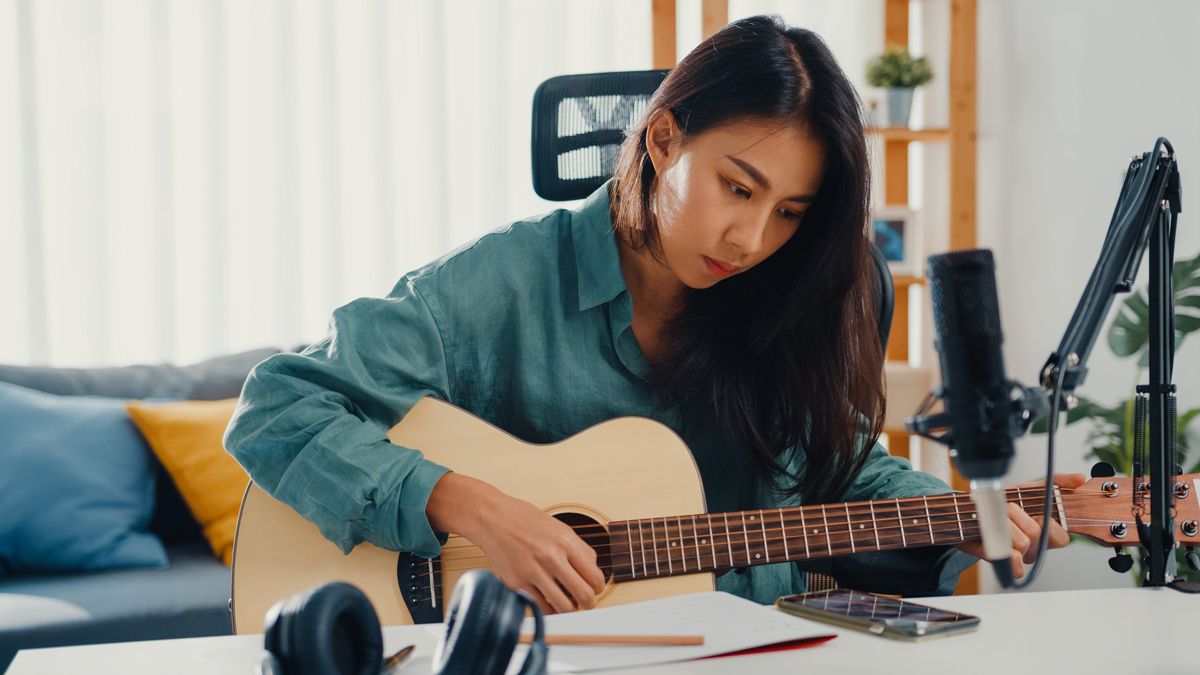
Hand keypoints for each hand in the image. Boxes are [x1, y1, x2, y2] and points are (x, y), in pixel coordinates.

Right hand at [426, 473, 604, 613]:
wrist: (492, 518)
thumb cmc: (524, 520)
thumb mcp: (559, 527)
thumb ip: (578, 548)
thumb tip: (592, 570)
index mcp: (566, 541)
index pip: (594, 576)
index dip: (598, 588)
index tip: (594, 590)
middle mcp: (552, 557)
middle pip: (584, 594)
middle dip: (588, 604)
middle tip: (584, 603)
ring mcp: (534, 571)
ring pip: (564, 607)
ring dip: (569, 609)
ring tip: (565, 603)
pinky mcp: (517, 583)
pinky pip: (541, 608)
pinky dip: (548, 610)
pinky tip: (547, 601)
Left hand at [955, 473, 1085, 578]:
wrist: (969, 509)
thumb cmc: (1001, 501)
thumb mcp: (1030, 488)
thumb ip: (1057, 482)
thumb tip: (1080, 478)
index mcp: (1044, 532)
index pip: (1062, 538)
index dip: (1050, 524)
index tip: (1037, 511)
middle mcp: (1033, 547)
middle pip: (1038, 535)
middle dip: (1020, 515)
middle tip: (1009, 508)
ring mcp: (1017, 555)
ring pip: (1021, 543)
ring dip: (1004, 523)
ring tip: (994, 517)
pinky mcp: (999, 561)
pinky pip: (1014, 568)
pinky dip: (1007, 556)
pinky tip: (997, 543)